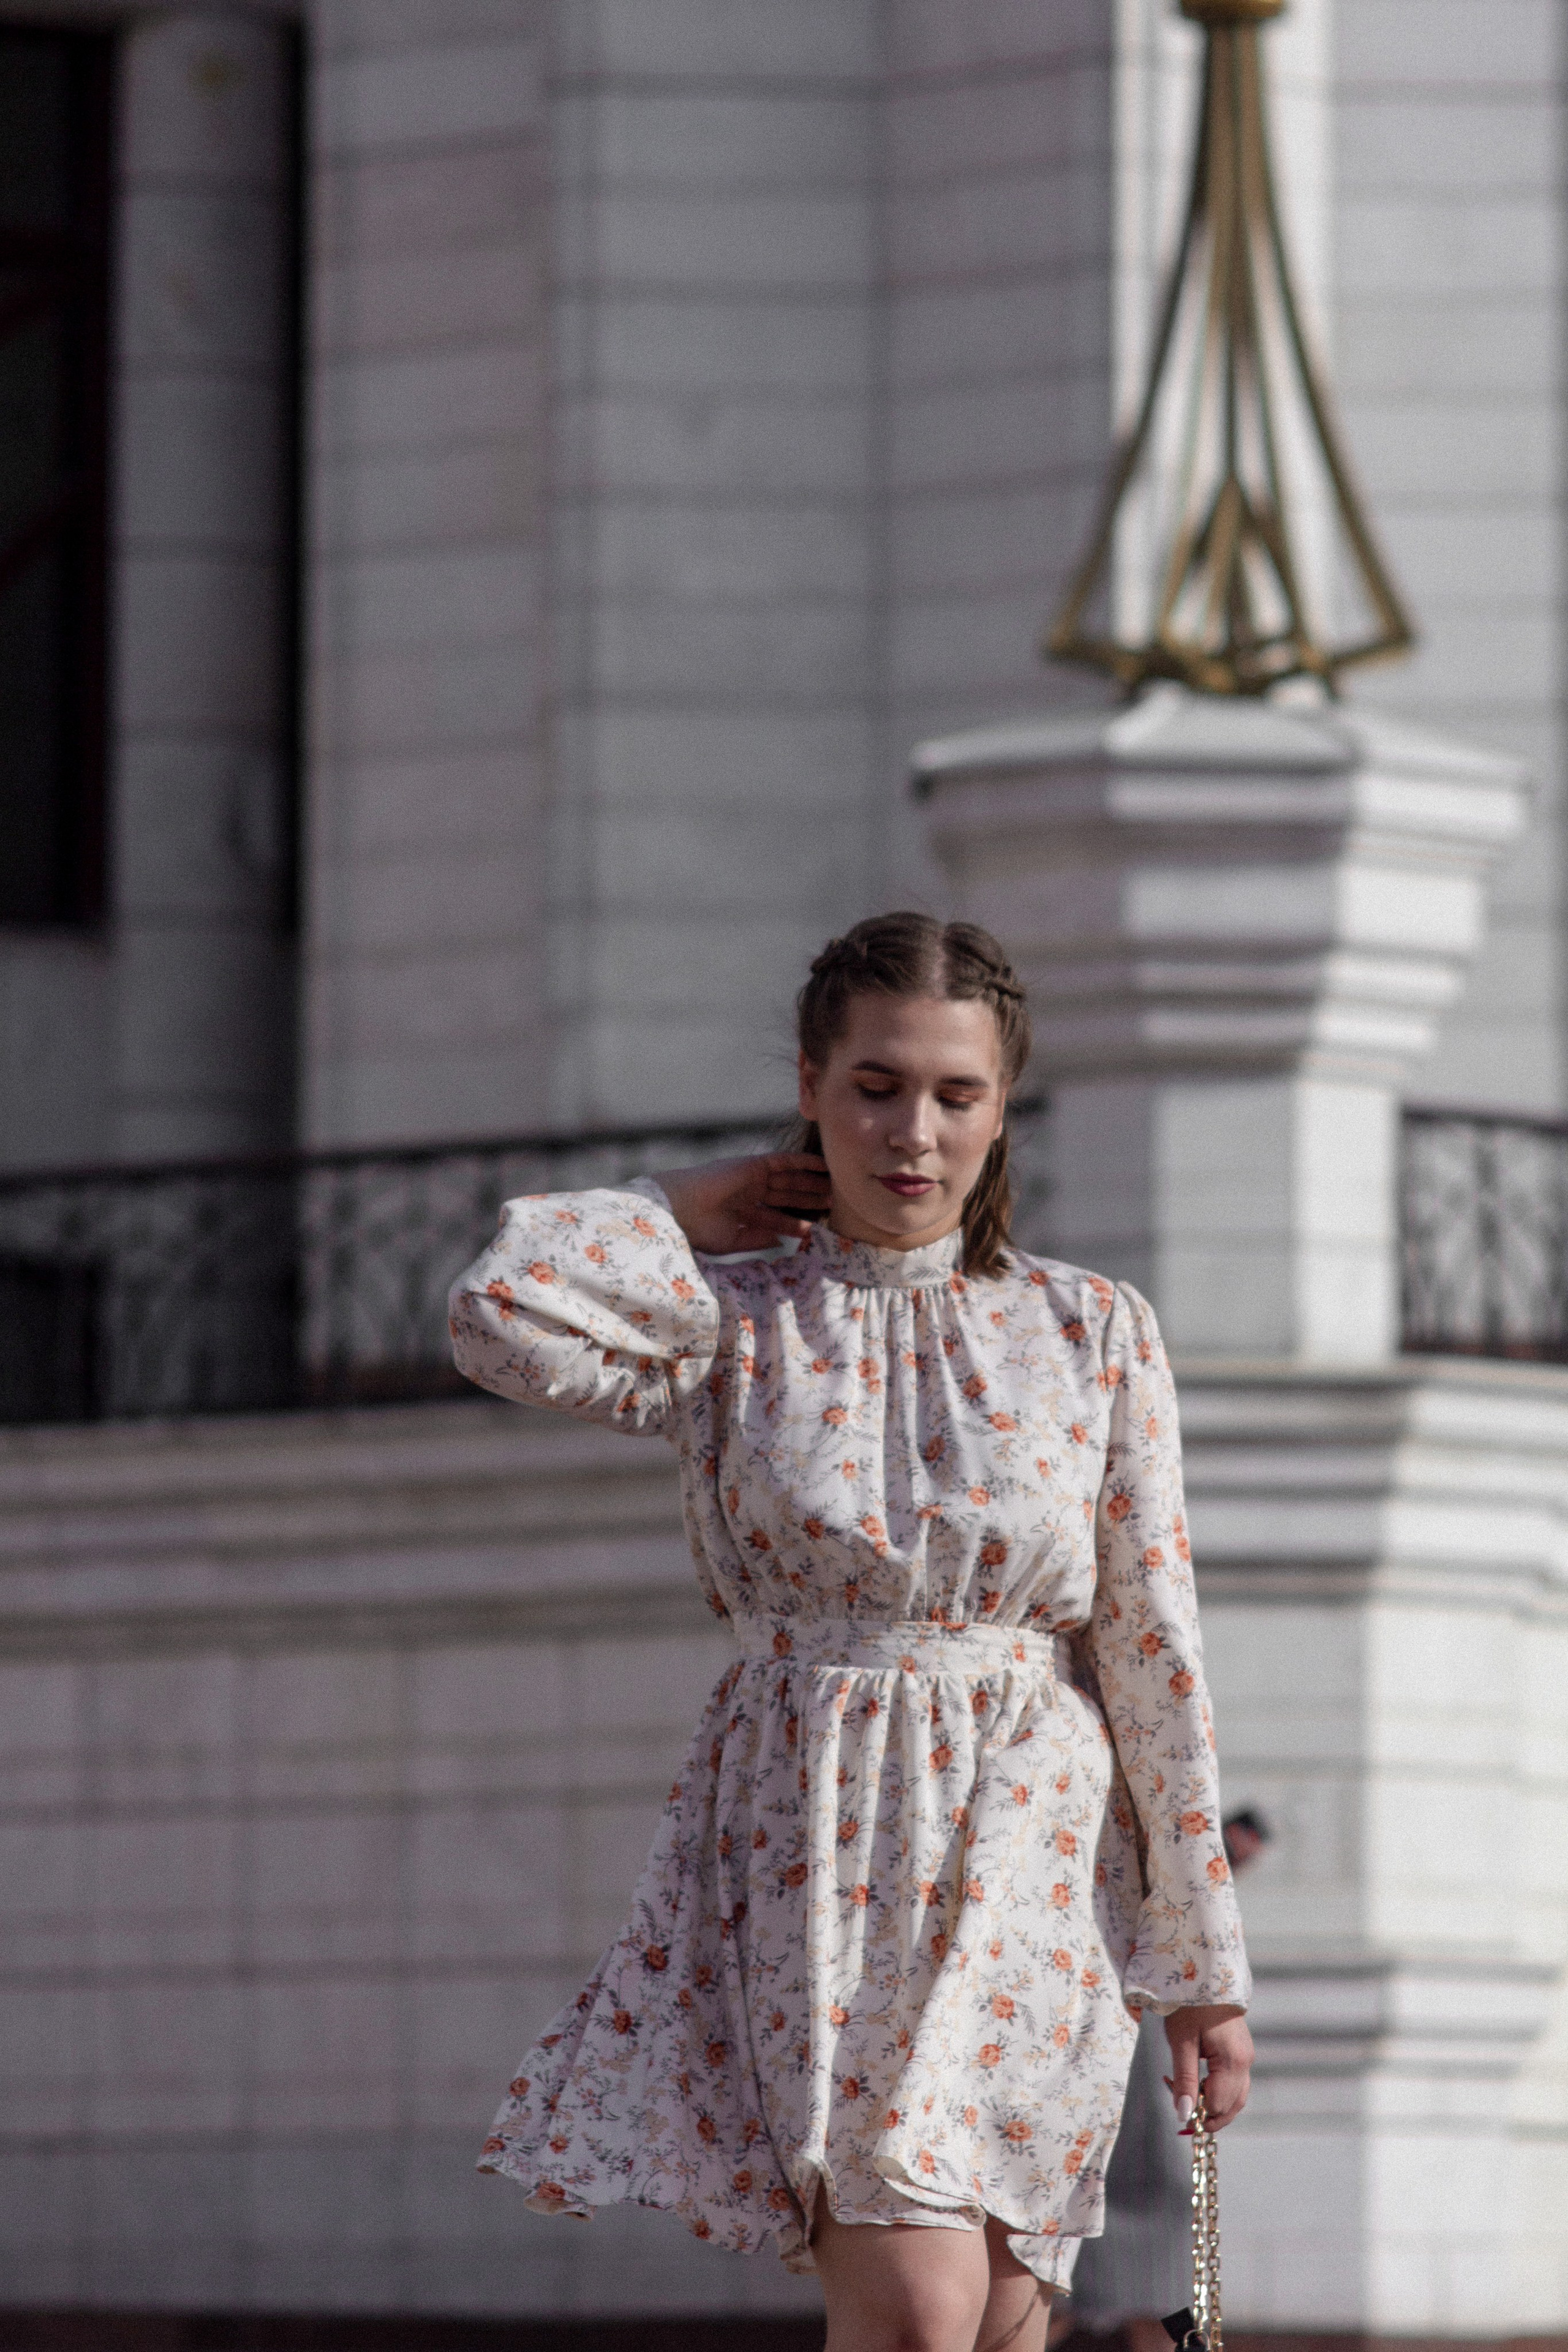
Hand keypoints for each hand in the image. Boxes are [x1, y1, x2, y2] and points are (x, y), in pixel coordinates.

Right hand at [656, 1153, 831, 1254]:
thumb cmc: (699, 1229)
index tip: (816, 1229)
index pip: (775, 1218)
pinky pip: (783, 1161)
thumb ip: (757, 1239)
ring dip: (811, 1183)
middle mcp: (748, 1193)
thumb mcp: (733, 1239)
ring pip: (788, 1180)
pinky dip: (803, 1162)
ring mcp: (751, 1178)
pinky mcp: (753, 1164)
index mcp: (741, 1212)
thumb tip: (781, 1241)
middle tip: (833, 1205)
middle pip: (786, 1196)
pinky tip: (822, 1166)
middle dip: (808, 1200)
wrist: (680, 1209)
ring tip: (835, 1188)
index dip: (795, 1223)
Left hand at [1163, 2005, 1252, 2130]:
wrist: (1205, 1976)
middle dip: (1210, 2115)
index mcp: (1233, 2061)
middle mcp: (1246, 2062)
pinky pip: (1235, 2082)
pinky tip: (1201, 2083)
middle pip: (1232, 2105)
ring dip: (1216, 2105)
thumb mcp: (1182, 2043)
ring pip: (1237, 2096)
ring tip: (1191, 2098)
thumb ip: (1185, 2080)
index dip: (1199, 2114)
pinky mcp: (1242, 2051)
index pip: (1219, 2105)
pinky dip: (1220, 2091)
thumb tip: (1184, 2115)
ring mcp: (1247, 2056)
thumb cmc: (1190, 2007)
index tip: (1177, 2109)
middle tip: (1184, 2114)